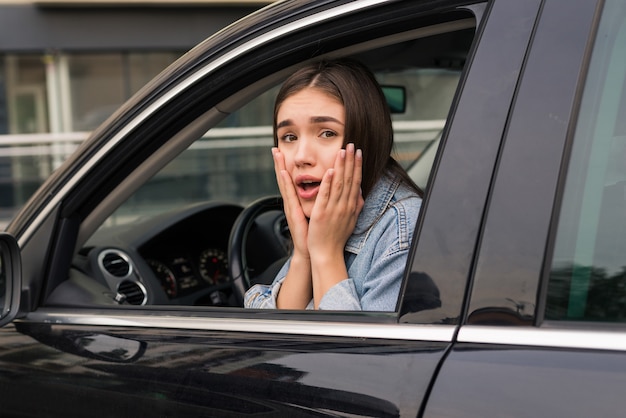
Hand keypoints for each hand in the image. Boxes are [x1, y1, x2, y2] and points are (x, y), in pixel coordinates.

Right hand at [272, 147, 309, 259]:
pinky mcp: (294, 214)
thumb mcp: (318, 212)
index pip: (291, 180)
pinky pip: (292, 196)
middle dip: (279, 163)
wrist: (314, 251)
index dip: (286, 166)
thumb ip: (320, 200)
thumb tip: (328, 188)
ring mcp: (291, 208)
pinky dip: (288, 184)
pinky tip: (285, 173)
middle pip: (284, 179)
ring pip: (285, 184)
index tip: (282, 151)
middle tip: (274, 148)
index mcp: (297, 202)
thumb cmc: (316, 233)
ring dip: (280, 168)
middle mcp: (292, 203)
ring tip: (277, 154)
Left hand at [308, 143, 363, 261]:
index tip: (358, 152)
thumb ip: (356, 205)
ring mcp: (333, 209)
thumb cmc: (337, 237)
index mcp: (351, 206)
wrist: (327, 253)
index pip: (356, 181)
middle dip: (351, 161)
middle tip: (352, 145)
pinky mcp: (321, 213)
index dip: (357, 165)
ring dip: (341, 166)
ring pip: (338, 183)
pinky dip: (328, 183)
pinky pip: (325, 195)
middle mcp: (344, 205)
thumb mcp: (351, 220)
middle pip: (349, 179)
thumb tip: (360, 192)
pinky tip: (330, 171)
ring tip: (342, 151)